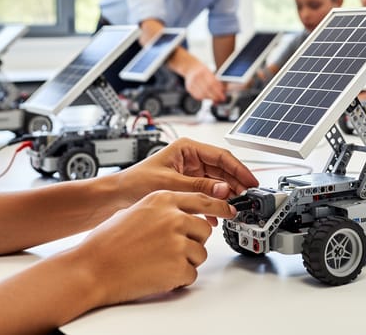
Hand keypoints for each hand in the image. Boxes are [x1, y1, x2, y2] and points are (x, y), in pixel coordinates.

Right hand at [72, 190, 234, 306]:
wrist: (91, 268)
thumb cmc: (106, 243)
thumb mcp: (135, 211)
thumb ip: (162, 209)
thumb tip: (183, 213)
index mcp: (163, 200)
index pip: (203, 198)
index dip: (218, 205)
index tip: (229, 209)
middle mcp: (174, 217)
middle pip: (204, 229)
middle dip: (192, 241)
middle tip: (170, 250)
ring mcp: (178, 241)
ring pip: (200, 253)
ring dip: (184, 261)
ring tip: (156, 262)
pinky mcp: (179, 265)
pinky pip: (191, 274)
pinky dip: (177, 278)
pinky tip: (156, 274)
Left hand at [112, 138, 258, 222]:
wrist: (115, 198)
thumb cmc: (134, 183)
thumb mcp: (170, 184)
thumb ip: (199, 187)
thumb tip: (224, 189)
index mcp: (187, 148)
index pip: (222, 157)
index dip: (239, 169)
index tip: (251, 182)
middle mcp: (190, 159)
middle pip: (222, 170)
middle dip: (235, 185)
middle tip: (247, 199)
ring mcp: (189, 173)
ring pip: (216, 184)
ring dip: (225, 196)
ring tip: (234, 209)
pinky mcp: (186, 187)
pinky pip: (207, 194)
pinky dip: (213, 204)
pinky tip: (216, 216)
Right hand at [185, 64, 226, 102]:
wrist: (190, 68)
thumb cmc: (202, 71)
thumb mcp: (210, 73)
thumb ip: (216, 82)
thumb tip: (223, 91)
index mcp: (203, 72)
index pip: (211, 83)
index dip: (218, 91)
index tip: (223, 96)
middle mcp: (196, 77)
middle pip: (206, 89)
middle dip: (215, 96)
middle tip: (220, 99)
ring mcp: (191, 83)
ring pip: (201, 94)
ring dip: (210, 98)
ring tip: (215, 98)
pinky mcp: (189, 88)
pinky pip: (197, 96)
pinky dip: (204, 98)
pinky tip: (208, 97)